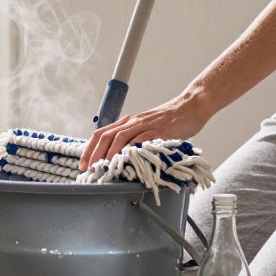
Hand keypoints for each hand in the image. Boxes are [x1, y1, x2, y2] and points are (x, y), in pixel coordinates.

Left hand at [79, 92, 212, 169]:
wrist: (191, 106)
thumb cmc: (171, 119)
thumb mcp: (147, 127)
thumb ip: (135, 139)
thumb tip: (122, 157)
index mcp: (128, 121)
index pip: (101, 133)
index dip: (90, 148)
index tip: (84, 163)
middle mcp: (133, 122)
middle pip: (106, 136)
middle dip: (94, 153)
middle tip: (89, 168)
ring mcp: (146, 125)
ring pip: (120, 137)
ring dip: (109, 153)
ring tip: (103, 166)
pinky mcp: (160, 131)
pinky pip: (142, 139)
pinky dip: (132, 149)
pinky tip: (126, 159)